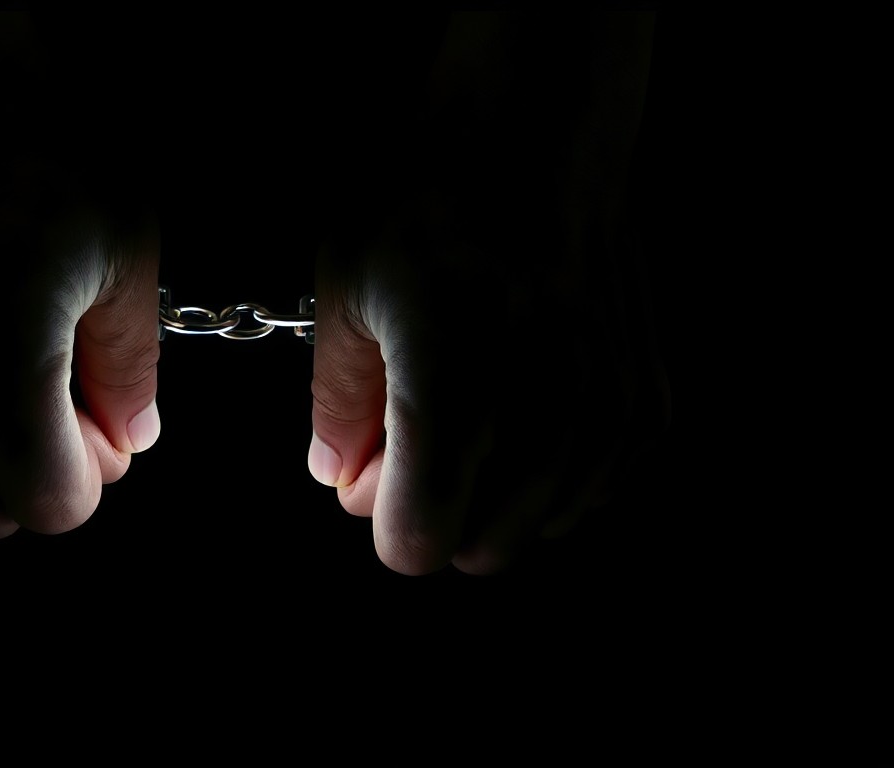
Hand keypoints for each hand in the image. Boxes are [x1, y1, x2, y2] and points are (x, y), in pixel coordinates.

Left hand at [307, 201, 671, 575]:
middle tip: (415, 437)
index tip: (375, 470)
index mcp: (457, 389)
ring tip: (470, 409)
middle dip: (439, 511)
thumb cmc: (425, 198)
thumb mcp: (346, 291)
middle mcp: (545, 412)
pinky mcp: (647, 401)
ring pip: (540, 524)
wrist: (536, 131)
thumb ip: (339, 404)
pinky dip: (550, 475)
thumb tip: (341, 477)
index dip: (386, 520)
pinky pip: (592, 491)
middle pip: (482, 548)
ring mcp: (607, 410)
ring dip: (495, 495)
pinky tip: (520, 410)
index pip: (420, 542)